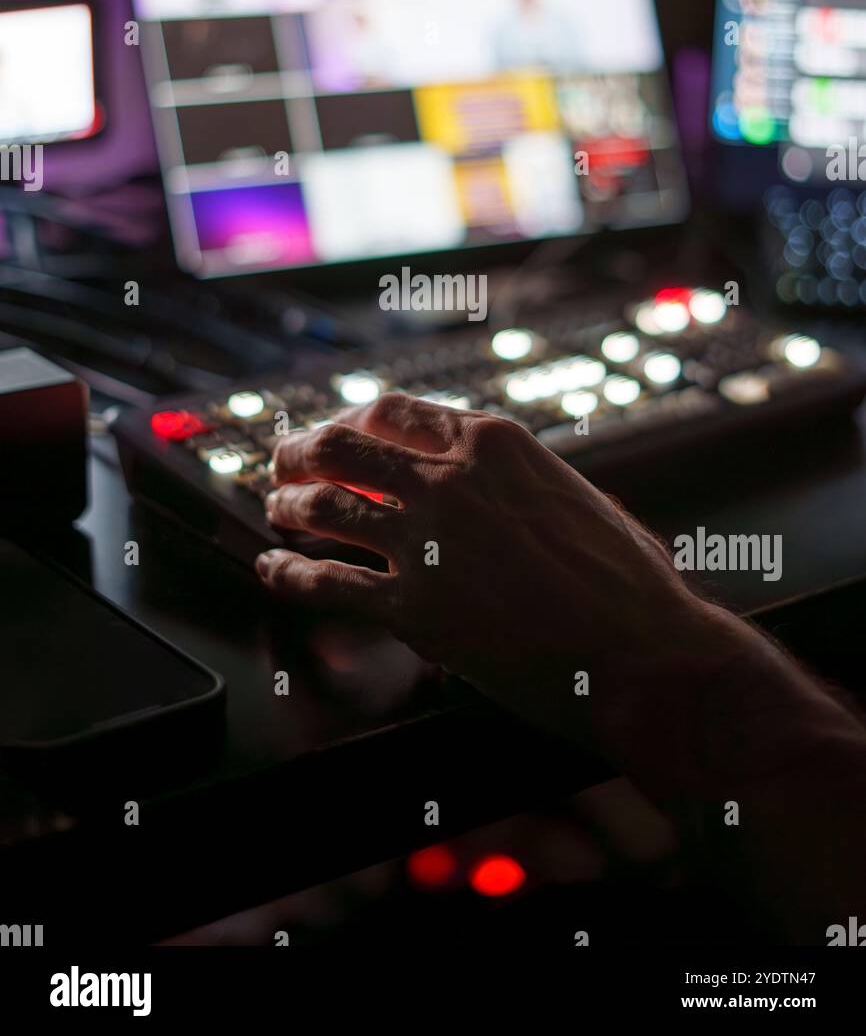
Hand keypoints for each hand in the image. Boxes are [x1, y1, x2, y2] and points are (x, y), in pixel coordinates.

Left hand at [256, 394, 749, 789]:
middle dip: (303, 451)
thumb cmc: (630, 583)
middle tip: (285, 464)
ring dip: (289, 506)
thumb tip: (497, 485)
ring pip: (325, 506)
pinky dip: (287, 575)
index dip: (351, 422)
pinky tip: (272, 572)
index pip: (394, 412)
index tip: (335, 435)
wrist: (646, 652)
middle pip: (343, 444)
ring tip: (277, 511)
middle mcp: (451, 478)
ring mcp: (428, 539)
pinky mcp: (414, 606)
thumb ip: (521, 480)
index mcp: (494, 442)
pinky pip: (326, 583)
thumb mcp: (577, 496)